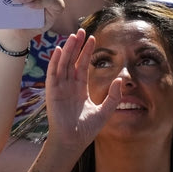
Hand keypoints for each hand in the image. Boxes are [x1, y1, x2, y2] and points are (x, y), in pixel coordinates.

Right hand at [43, 29, 122, 150]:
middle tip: (82, 31)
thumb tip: (119, 80)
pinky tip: (59, 50)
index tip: (92, 39)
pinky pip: (53, 74)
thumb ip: (113, 96)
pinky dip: (55, 62)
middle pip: (72, 61)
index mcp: (80, 89)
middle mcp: (69, 86)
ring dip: (67, 50)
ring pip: (63, 64)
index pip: (83, 66)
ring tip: (73, 36)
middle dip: (77, 46)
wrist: (73, 141)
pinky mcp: (53, 92)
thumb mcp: (105, 111)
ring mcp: (60, 88)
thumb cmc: (87, 130)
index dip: (87, 52)